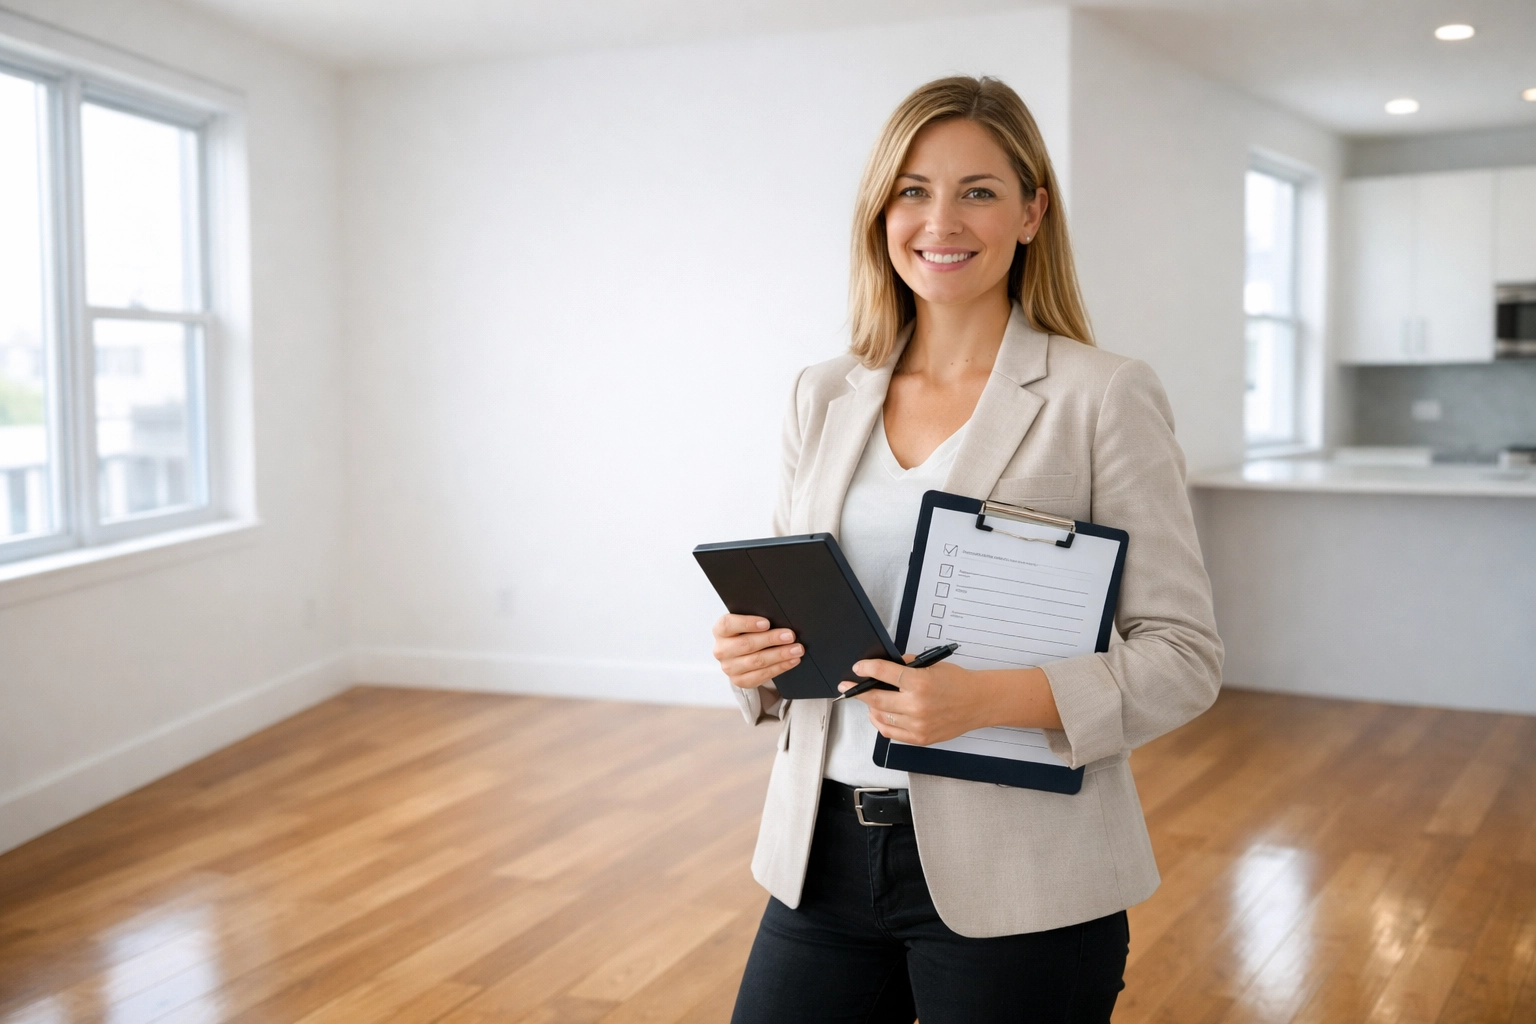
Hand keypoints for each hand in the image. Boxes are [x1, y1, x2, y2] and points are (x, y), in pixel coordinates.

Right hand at [712, 614, 801, 689]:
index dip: (747, 623)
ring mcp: (729, 667)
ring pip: (757, 661)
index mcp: (720, 631)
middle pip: (747, 644)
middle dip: (771, 639)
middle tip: (790, 636)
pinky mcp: (740, 681)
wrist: (739, 656)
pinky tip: (791, 661)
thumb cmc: (746, 634)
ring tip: (796, 649)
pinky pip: (762, 675)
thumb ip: (756, 620)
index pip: (728, 625)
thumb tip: (779, 618)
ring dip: (780, 655)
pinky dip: (780, 667)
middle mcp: (722, 650)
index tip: (767, 623)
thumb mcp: (746, 624)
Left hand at [843, 657, 986, 745]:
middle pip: (876, 699)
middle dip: (858, 692)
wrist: (979, 702)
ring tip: (867, 701)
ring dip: (870, 708)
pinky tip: (879, 715)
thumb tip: (885, 667)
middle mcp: (917, 705)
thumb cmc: (958, 683)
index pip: (883, 673)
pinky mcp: (920, 738)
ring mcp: (918, 724)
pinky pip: (891, 733)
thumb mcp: (932, 665)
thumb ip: (908, 665)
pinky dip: (881, 723)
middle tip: (847, 687)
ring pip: (881, 717)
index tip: (857, 668)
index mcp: (920, 682)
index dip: (866, 669)